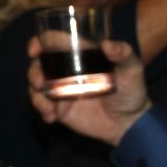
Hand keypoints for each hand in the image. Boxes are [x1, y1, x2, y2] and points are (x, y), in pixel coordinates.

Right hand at [28, 37, 150, 145]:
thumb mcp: (133, 70)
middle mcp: (65, 70)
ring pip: (36, 86)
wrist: (130, 123)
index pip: (52, 43)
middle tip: (40, 83)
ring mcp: (60, 90)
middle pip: (38, 65)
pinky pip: (42, 106)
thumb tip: (107, 44)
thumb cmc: (132, 91)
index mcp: (78, 55)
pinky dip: (42, 110)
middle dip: (33, 73)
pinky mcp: (59, 108)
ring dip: (35, 95)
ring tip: (48, 107)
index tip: (34, 50)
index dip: (38, 43)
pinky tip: (51, 117)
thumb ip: (124, 54)